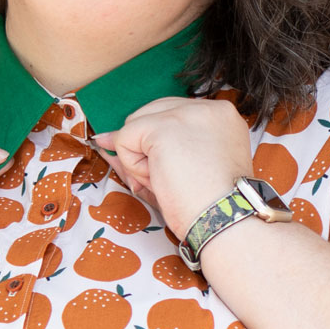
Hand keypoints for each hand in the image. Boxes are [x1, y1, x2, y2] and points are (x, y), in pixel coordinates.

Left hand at [91, 97, 253, 239]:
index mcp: (221, 117)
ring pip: (135, 127)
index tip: (174, 171)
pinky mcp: (162, 127)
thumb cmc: (209, 206)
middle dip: (146, 149)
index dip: (160, 145)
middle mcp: (207, 107)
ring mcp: (184, 114)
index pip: (172, 115)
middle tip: (168, 180)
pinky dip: (132, 166)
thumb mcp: (183, 169)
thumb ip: (151, 150)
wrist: (224, 221)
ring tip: (168, 181)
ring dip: (141, 159)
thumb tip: (105, 139)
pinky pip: (124, 139)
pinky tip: (158, 180)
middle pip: (150, 115)